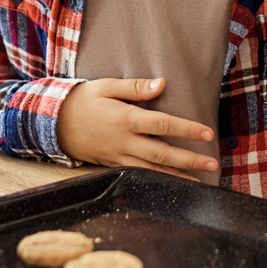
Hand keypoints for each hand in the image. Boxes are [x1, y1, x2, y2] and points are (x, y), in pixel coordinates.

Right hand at [55, 78, 218, 176]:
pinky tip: (173, 183)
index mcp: (125, 118)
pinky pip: (139, 175)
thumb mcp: (107, 86)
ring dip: (178, 176)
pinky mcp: (114, 164)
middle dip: (190, 160)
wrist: (53, 123)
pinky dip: (158, 181)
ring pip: (152, 170)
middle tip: (213, 164)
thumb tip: (162, 83)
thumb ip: (135, 87)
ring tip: (200, 181)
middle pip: (162, 153)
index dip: (186, 130)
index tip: (207, 133)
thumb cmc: (83, 100)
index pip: (162, 125)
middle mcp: (124, 141)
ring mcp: (119, 156)